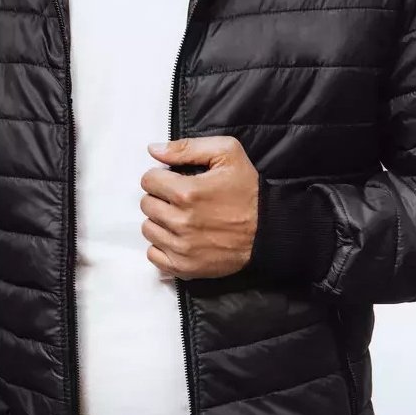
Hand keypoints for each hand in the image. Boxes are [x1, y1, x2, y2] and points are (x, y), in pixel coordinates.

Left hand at [140, 137, 258, 279]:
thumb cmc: (249, 191)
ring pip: (148, 229)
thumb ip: (187, 147)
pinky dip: (162, 246)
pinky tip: (178, 238)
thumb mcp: (227, 153)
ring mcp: (181, 247)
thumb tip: (153, 150)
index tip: (174, 181)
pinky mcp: (185, 266)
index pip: (148, 181)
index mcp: (187, 192)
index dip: (161, 177)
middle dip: (160, 198)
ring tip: (180, 218)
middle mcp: (180, 222)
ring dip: (160, 221)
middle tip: (180, 200)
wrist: (269, 230)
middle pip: (146, 205)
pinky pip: (154, 255)